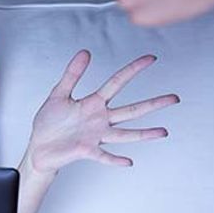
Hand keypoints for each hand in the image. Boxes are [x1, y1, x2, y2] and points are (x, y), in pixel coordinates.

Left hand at [28, 50, 177, 172]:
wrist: (39, 146)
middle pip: (131, 110)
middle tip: (174, 98)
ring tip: (163, 132)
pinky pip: (103, 156)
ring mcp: (95, 136)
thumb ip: (72, 74)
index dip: (133, 69)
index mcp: (93, 103)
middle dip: (153, 104)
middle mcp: (100, 120)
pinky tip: (128, 161)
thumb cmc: (50, 122)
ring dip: (144, 134)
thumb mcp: (59, 93)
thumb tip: (86, 51)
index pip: (117, 82)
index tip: (151, 58)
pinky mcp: (86, 151)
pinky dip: (115, 159)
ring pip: (125, 134)